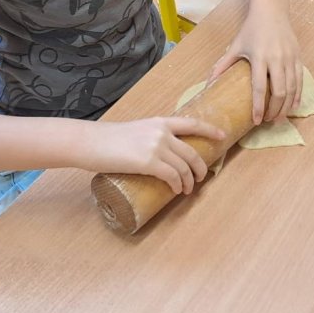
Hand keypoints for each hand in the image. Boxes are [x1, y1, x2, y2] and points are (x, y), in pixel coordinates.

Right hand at [87, 117, 225, 194]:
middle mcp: (162, 132)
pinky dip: (177, 185)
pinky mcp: (149, 162)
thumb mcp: (135, 131)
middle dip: (200, 167)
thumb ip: (150, 138)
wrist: (91, 142)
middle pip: (191, 151)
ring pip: (184, 166)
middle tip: (201, 177)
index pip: (192, 123)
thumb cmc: (108, 138)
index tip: (222, 136)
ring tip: (187, 189)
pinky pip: (172, 176)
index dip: (210, 129)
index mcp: (159, 121)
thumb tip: (160, 154)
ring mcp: (156, 146)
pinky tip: (176, 191)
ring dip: (189, 181)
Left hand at [208, 9, 302, 124]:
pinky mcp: (298, 56)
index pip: (260, 88)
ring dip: (286, 106)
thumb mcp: (236, 45)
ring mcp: (290, 58)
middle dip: (275, 110)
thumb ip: (223, 65)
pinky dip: (298, 95)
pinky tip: (293, 106)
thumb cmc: (251, 28)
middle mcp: (277, 59)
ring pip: (292, 88)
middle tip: (269, 121)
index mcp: (259, 57)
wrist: (271, 10)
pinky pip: (300, 80)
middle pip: (279, 92)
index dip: (259, 107)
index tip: (257, 121)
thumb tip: (208, 83)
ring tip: (279, 118)